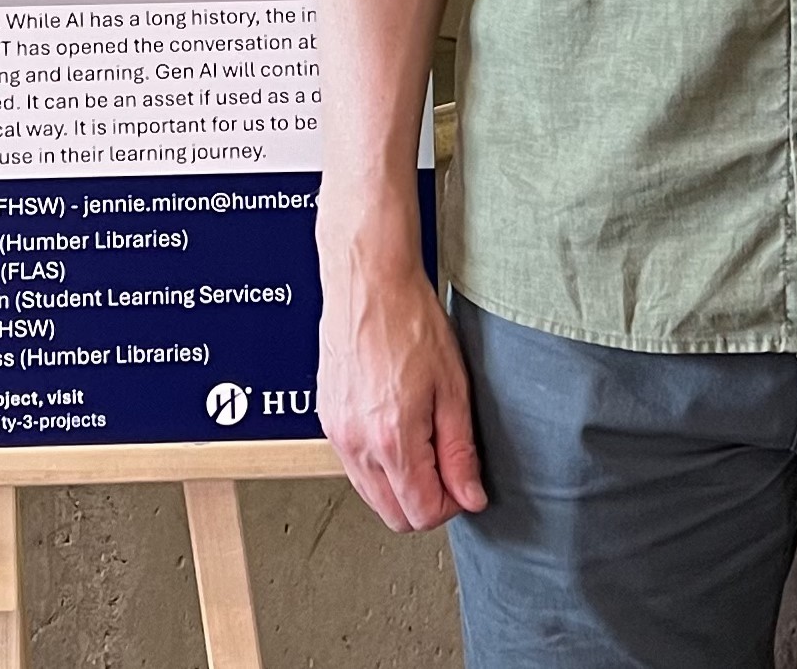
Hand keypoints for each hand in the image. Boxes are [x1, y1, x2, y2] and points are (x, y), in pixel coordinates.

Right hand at [319, 243, 487, 531]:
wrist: (368, 281)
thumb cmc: (408, 319)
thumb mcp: (453, 388)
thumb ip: (460, 451)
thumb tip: (470, 495)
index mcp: (392, 438)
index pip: (422, 513)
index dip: (452, 505)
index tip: (464, 484)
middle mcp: (356, 442)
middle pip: (392, 514)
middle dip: (425, 502)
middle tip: (447, 467)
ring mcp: (336, 431)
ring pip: (370, 494)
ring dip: (400, 484)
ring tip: (423, 441)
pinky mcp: (327, 418)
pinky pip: (353, 465)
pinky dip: (378, 462)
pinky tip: (397, 429)